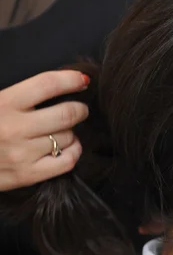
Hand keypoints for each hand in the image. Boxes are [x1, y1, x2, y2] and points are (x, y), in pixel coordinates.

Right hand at [0, 70, 88, 190]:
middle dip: (79, 109)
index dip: (71, 79)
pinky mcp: (27, 175)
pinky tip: (68, 147)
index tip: (82, 81)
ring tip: (63, 131)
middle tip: (79, 109)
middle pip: (66, 113)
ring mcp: (22, 153)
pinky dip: (74, 151)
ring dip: (72, 131)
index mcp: (4, 103)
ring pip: (68, 137)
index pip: (48, 84)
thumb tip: (58, 86)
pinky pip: (67, 161)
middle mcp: (15, 128)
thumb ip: (20, 95)